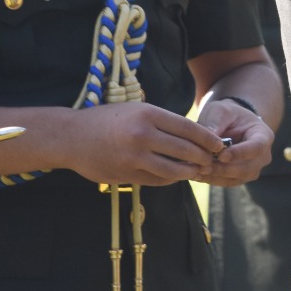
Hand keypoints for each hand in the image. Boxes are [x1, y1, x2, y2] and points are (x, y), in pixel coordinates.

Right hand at [64, 102, 223, 185]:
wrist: (71, 138)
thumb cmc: (106, 120)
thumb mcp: (134, 110)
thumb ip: (160, 121)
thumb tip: (191, 134)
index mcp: (147, 114)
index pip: (187, 127)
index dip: (207, 138)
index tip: (219, 144)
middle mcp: (142, 135)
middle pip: (184, 149)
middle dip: (203, 157)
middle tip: (213, 160)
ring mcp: (134, 157)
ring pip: (173, 169)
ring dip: (190, 172)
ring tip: (199, 171)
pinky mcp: (126, 175)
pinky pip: (157, 180)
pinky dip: (170, 179)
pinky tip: (177, 176)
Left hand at [194, 95, 274, 186]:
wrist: (229, 124)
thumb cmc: (227, 115)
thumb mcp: (221, 111)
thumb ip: (215, 123)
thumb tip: (206, 140)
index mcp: (264, 136)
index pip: (257, 148)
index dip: (240, 154)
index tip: (221, 156)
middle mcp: (263, 156)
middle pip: (247, 168)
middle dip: (224, 169)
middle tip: (203, 166)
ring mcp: (253, 169)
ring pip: (236, 178)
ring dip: (215, 176)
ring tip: (196, 171)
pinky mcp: (239, 178)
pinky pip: (226, 182)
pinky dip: (211, 179)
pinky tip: (196, 174)